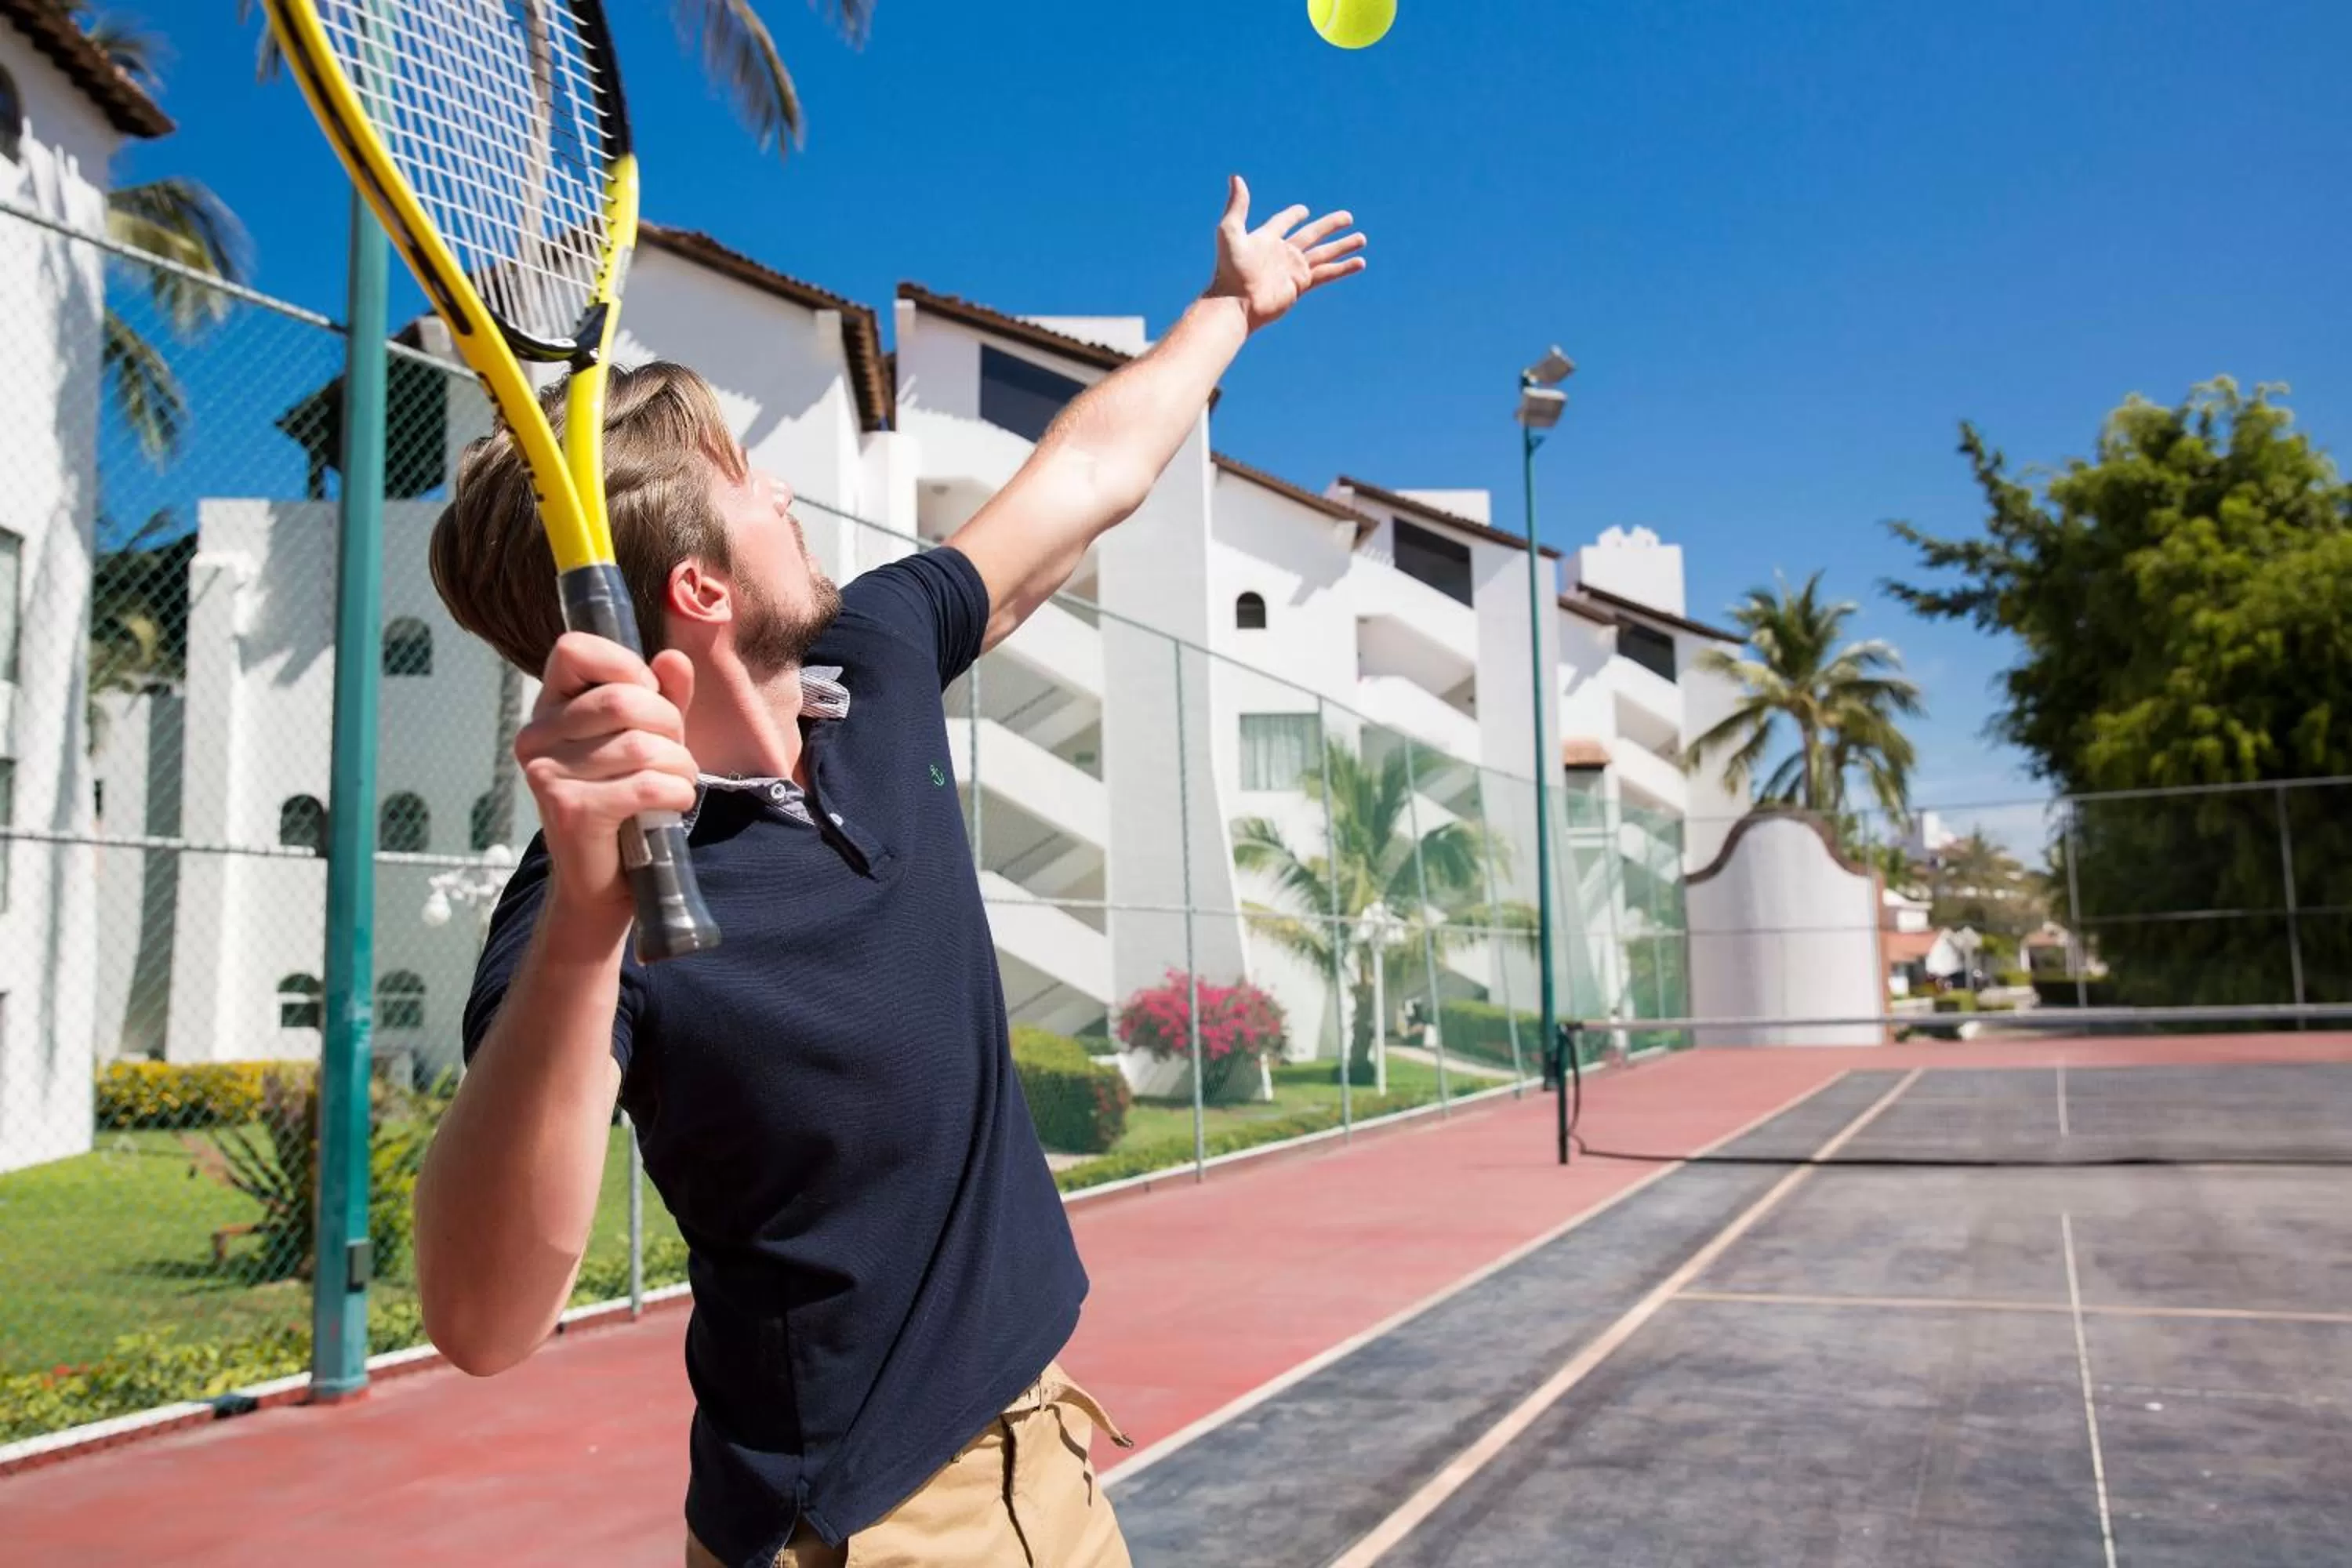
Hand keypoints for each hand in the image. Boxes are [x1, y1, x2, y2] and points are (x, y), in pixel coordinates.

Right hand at [516, 634, 699, 920]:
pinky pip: (646, 785)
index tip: (648, 695)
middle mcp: (536, 735)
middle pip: (623, 699)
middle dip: (670, 725)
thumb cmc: (628, 801)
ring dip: (680, 766)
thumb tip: (672, 658)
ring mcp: (547, 772)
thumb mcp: (651, 738)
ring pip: (642, 746)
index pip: (574, 649)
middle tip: (673, 754)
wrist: (603, 883)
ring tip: (676, 783)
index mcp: (549, 707)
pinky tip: (672, 804)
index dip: (625, 665)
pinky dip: (676, 794)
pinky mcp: (569, 809)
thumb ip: (664, 696)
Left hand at [1205, 175, 1365, 332]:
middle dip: (1330, 226)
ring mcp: (1292, 270)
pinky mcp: (1300, 285)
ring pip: (1324, 253)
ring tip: (1362, 238)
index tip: (1304, 210)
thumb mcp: (1230, 232)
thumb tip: (1236, 178)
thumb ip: (1238, 206)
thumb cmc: (1229, 269)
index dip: (1292, 216)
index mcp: (1266, 239)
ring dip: (1343, 246)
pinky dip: (1343, 268)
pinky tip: (1360, 262)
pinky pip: (1326, 273)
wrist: (1236, 303)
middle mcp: (1282, 253)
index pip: (1282, 222)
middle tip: (1348, 217)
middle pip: (1311, 235)